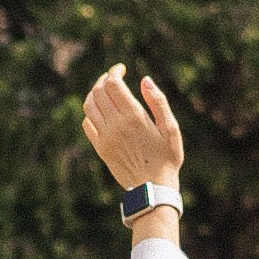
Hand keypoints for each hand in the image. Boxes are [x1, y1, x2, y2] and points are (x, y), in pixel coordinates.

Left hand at [82, 67, 184, 193]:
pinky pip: (87, 124)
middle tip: (114, 78)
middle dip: (104, 80)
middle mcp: (116, 125)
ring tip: (105, 92)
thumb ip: (158, 102)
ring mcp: (105, 137)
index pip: (113, 84)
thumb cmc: (166, 158)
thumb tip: (145, 80)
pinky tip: (102, 112)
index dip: (115, 72)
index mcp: (134, 116)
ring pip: (89, 106)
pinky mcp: (100, 148)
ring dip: (95, 94)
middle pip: (99, 91)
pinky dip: (91, 113)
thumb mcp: (170, 129)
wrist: (152, 188)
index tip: (122, 69)